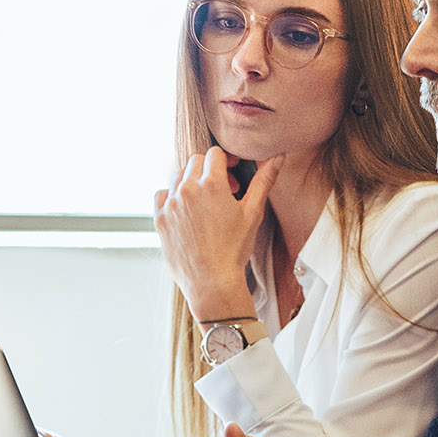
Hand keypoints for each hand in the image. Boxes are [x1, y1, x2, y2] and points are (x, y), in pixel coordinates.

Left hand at [155, 146, 274, 327]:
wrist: (212, 282)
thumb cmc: (235, 250)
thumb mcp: (253, 213)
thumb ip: (264, 181)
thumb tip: (277, 157)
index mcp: (211, 184)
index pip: (215, 153)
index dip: (226, 161)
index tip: (232, 173)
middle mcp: (187, 189)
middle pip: (195, 161)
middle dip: (209, 169)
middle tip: (223, 190)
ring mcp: (171, 204)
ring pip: (177, 176)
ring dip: (191, 181)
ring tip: (205, 202)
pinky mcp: (160, 219)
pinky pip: (162, 195)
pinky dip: (172, 197)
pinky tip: (186, 211)